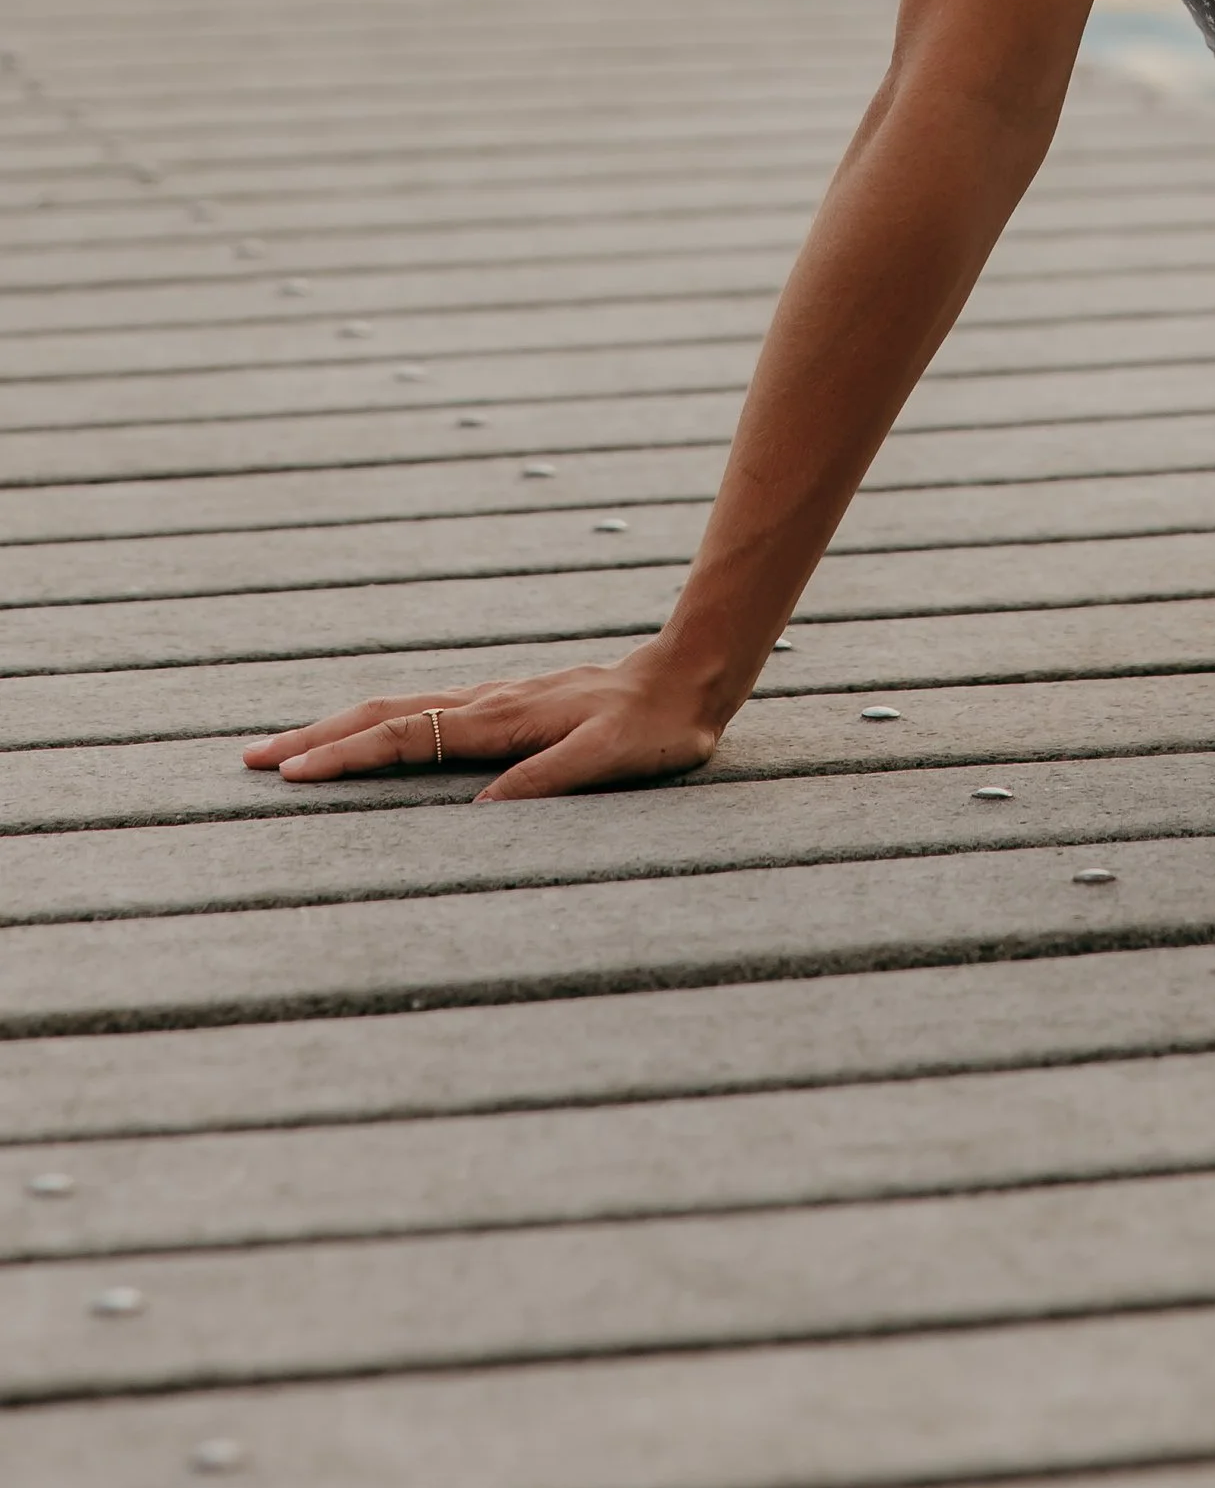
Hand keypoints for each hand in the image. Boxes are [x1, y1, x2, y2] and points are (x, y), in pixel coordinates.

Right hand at [243, 642, 728, 801]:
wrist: (692, 674)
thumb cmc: (657, 727)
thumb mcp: (611, 760)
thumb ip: (548, 782)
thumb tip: (480, 813)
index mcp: (501, 719)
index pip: (404, 737)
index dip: (345, 756)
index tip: (288, 774)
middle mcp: (488, 703)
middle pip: (383, 715)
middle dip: (315, 737)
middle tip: (248, 757)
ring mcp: (495, 699)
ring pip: (400, 708)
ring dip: (339, 726)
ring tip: (288, 746)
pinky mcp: (508, 704)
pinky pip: (426, 711)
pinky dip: (379, 722)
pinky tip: (370, 733)